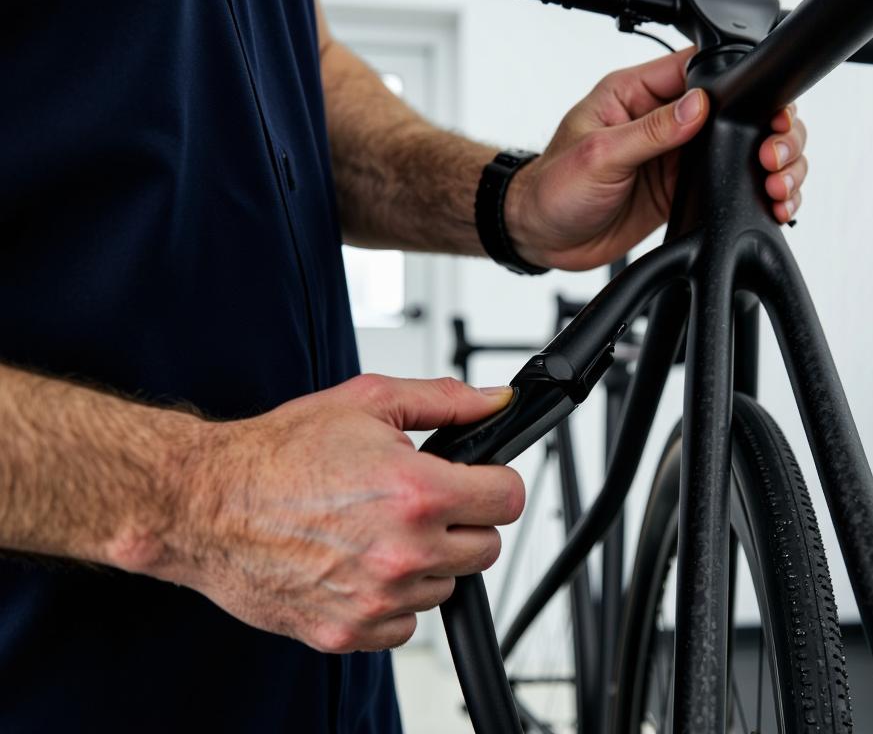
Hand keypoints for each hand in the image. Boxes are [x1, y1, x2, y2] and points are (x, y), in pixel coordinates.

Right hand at [160, 375, 523, 652]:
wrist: (205, 504)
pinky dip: (390, 600)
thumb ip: (443, 401)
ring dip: (425, 563)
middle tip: (419, 503)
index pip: (508, 501)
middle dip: (462, 522)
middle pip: (485, 549)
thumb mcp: (366, 403)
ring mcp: (377, 599)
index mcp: (417, 493)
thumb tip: (493, 402)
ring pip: (445, 588)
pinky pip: (403, 625)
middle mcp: (403, 551)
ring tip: (376, 530)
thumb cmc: (277, 455)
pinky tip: (358, 564)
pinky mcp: (348, 632)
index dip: (494, 483)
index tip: (477, 481)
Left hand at [506, 47, 808, 270]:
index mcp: (639, 94)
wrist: (543, 238)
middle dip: (770, 129)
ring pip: (745, 147)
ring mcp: (680, 156)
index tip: (763, 107)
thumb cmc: (555, 188)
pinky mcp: (687, 190)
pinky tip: (774, 202)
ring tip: (779, 182)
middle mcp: (665, 120)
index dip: (739, 83)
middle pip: (737, 110)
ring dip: (773, 161)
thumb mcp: (601, 154)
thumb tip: (699, 106)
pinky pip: (734, 183)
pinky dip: (759, 192)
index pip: (699, 70)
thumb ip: (652, 131)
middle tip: (775, 154)